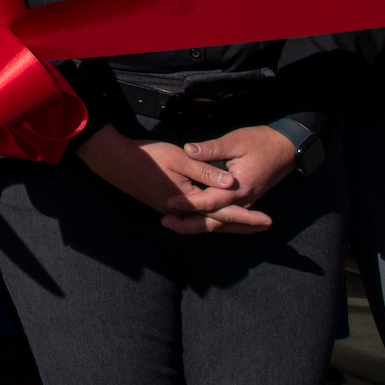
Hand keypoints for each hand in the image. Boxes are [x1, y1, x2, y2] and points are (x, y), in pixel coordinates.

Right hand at [77, 124, 285, 235]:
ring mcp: (173, 212)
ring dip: (228, 224)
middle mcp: (183, 212)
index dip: (248, 217)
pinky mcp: (166, 207)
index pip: (224, 212)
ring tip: (248, 225)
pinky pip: (195, 219)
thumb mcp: (180, 159)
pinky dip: (211, 220)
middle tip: (265, 226)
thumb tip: (232, 184)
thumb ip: (207, 172)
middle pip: (218, 223)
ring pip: (207, 223)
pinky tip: (217, 218)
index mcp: (190, 201)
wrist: (116, 162)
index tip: (268, 220)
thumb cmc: (148, 157)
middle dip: (243, 225)